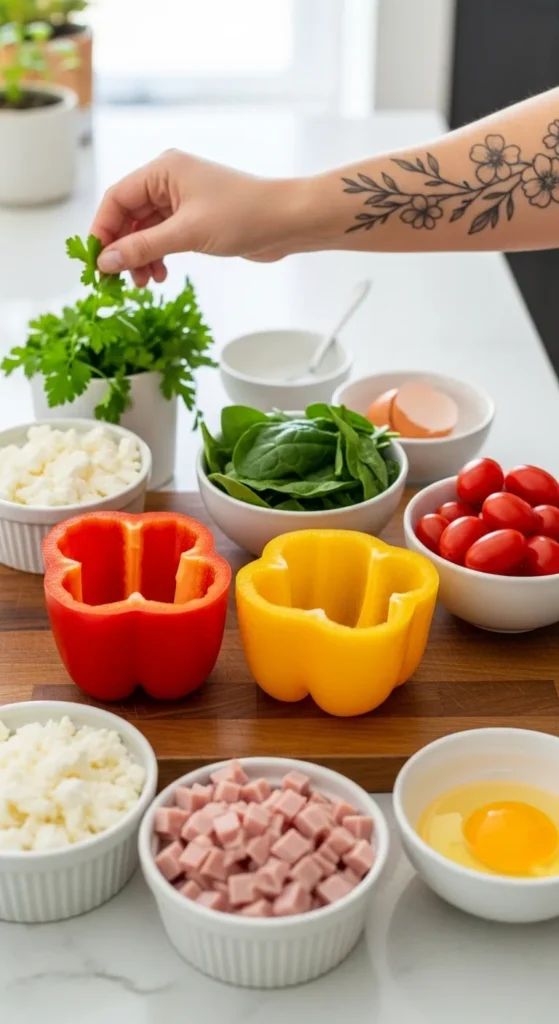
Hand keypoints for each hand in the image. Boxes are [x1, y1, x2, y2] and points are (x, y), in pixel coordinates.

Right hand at [91, 149, 306, 284]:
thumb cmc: (244, 216)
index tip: (96, 262)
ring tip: (144, 282)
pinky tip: (161, 274)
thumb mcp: (187, 234)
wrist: (287, 222)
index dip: (102, 230)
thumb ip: (143, 247)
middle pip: (128, 215)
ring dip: (140, 256)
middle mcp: (169, 181)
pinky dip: (158, 256)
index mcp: (164, 170)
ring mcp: (182, 200)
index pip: (117, 198)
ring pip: (145, 229)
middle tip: (117, 279)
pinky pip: (163, 237)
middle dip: (122, 248)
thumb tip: (106, 261)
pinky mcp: (195, 218)